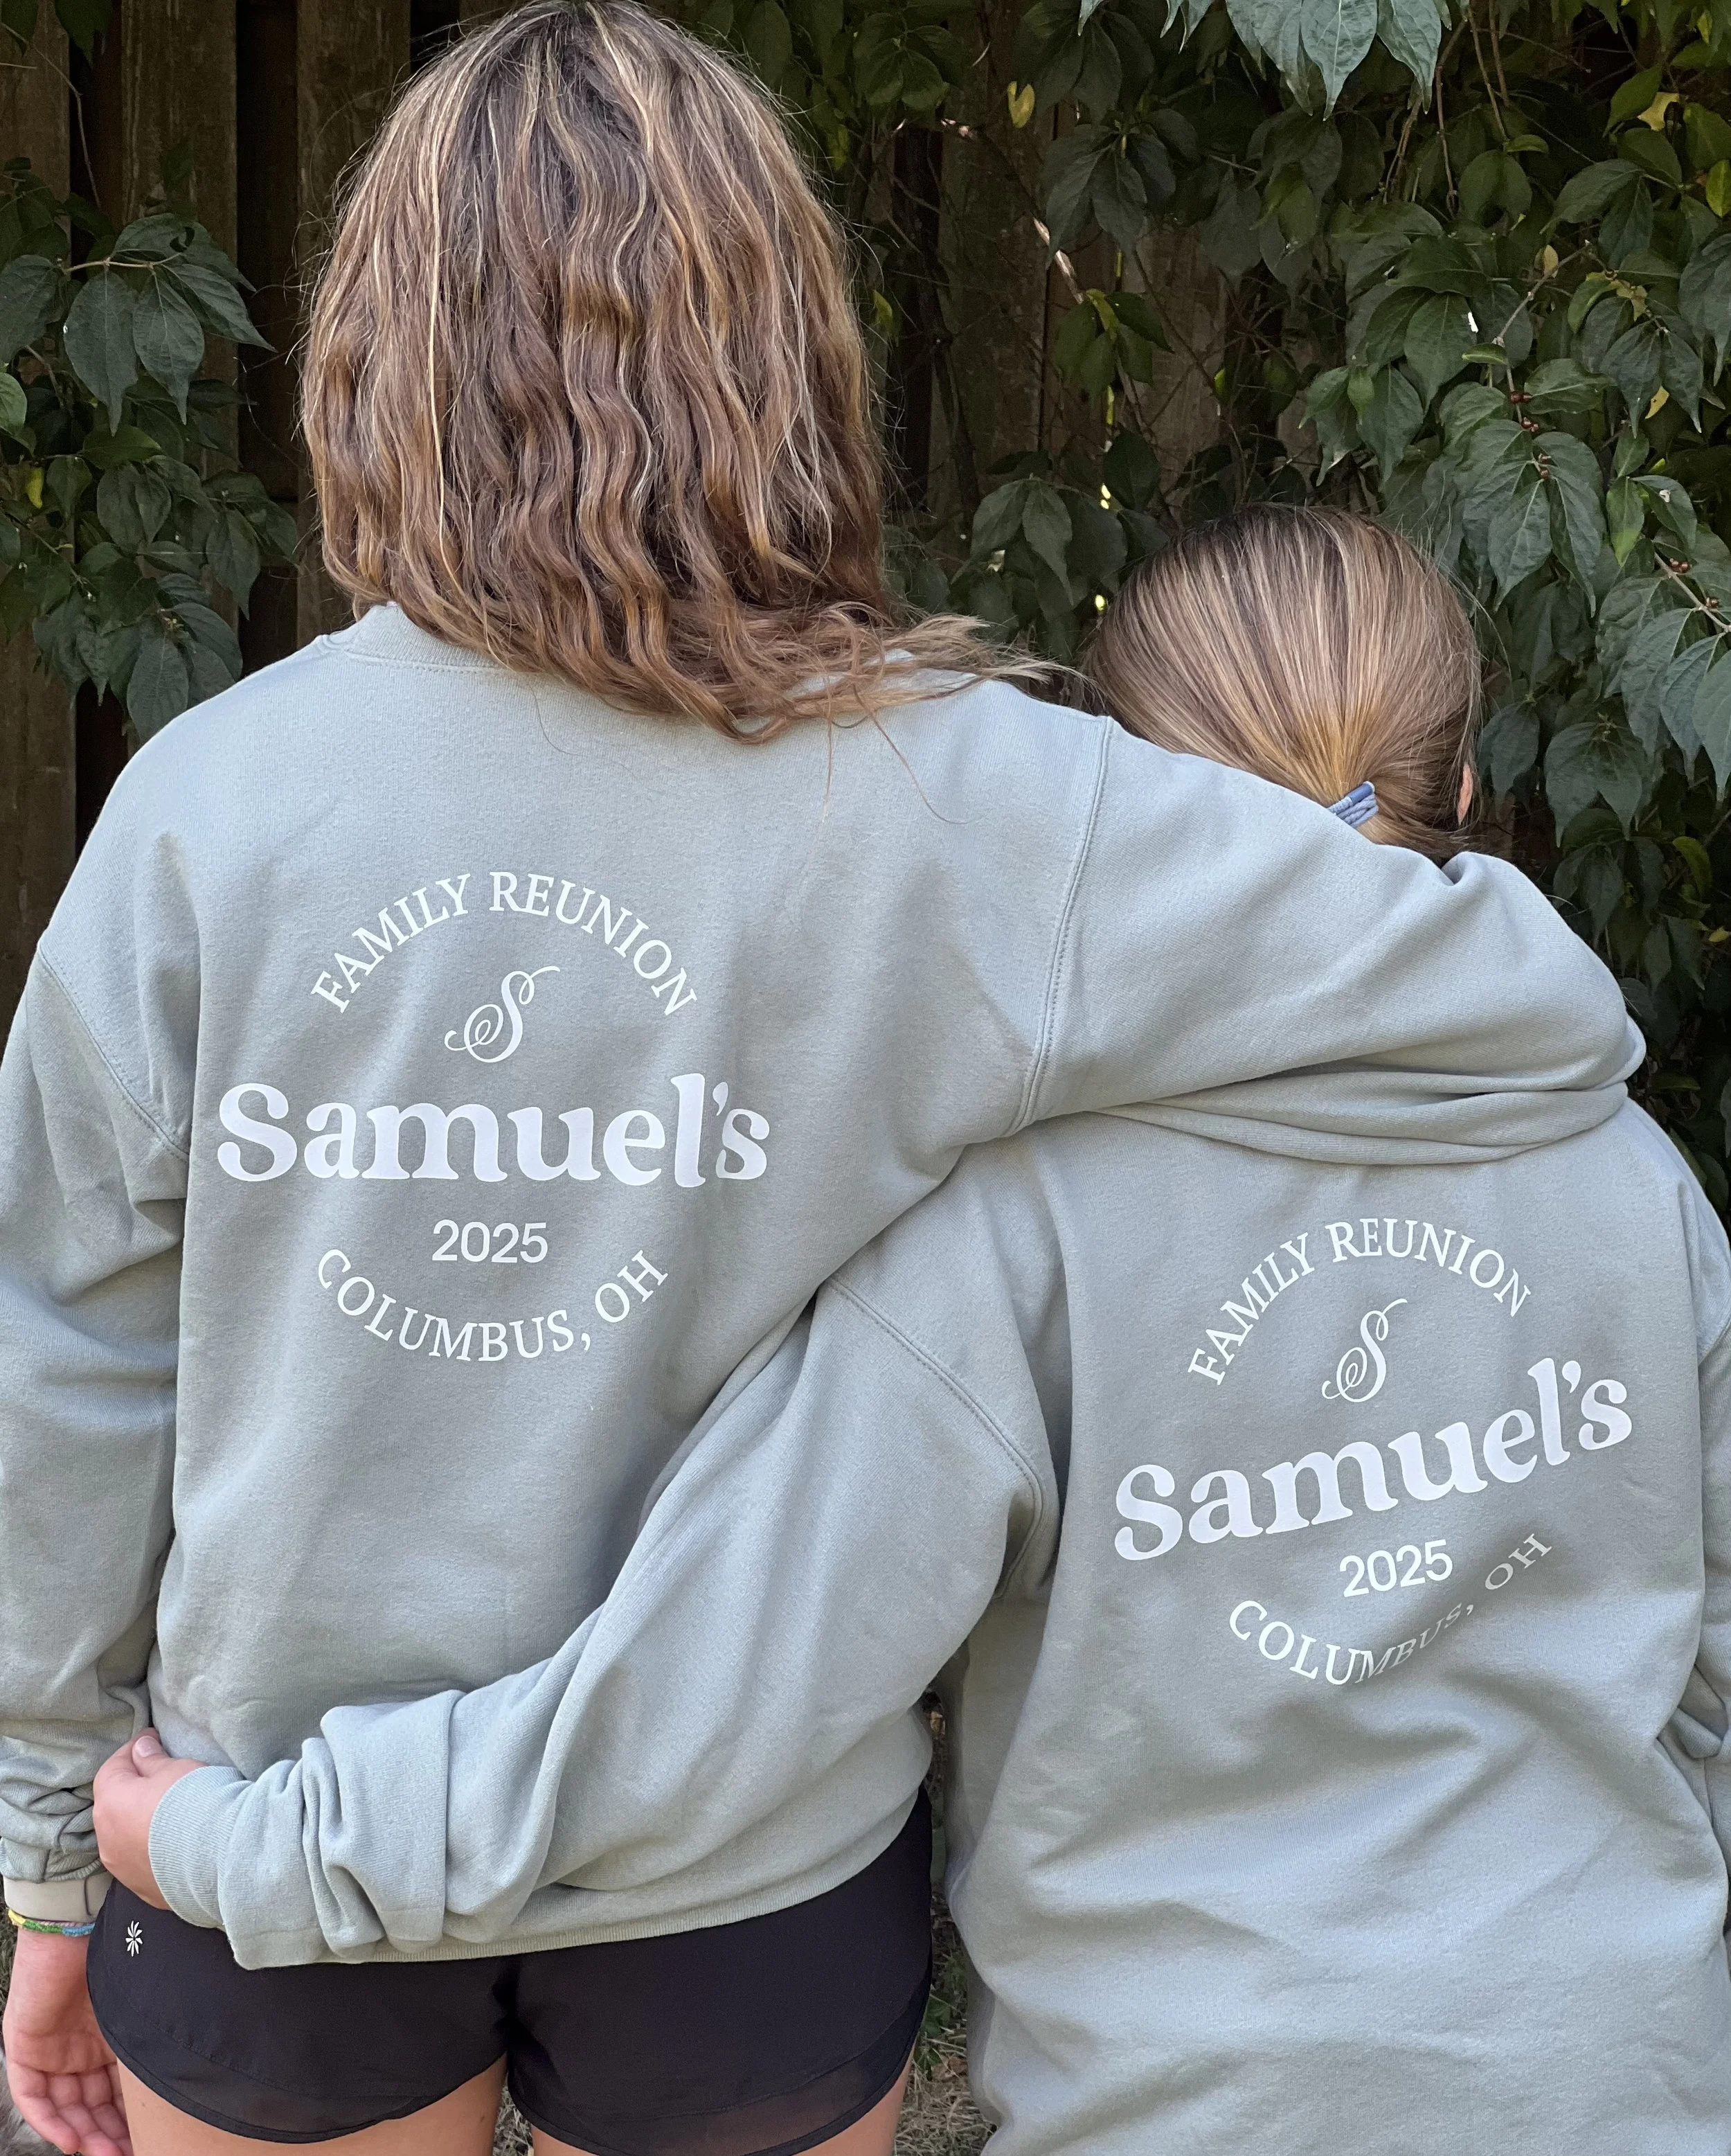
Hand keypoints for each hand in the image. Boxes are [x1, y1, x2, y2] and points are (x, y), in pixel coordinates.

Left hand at [2, 1926, 130, 2155]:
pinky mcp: (23, 2047)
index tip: (147, 2140)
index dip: (129, 2117)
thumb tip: (195, 2067)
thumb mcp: (141, 2002)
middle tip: (129, 2152)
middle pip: (90, 2104)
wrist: (80, 1918)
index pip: (115, 2089)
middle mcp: (78, 2046)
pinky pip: (31, 2095)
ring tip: (105, 2152)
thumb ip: (152, 2035)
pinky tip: (71, 2139)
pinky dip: (49, 2120)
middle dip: (108, 2133)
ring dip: (83, 2133)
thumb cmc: (121, 1947)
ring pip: (64, 2105)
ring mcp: (50, 2048)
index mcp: (108, 2036)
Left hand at [92, 1732, 202, 1911]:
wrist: (220, 1858)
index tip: (151, 1740)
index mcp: (111, 1804)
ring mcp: (123, 1869)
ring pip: (124, 1837)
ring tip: (167, 1812)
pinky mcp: (142, 1888)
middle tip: (159, 1773)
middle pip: (114, 1806)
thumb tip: (140, 1749)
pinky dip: (151, 1848)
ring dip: (139, 1822)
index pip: (111, 1769)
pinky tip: (173, 1841)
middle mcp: (108, 1840)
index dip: (131, 1751)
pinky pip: (141, 1861)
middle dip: (132, 1788)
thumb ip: (152, 1759)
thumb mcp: (175, 1769)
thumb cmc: (194, 1803)